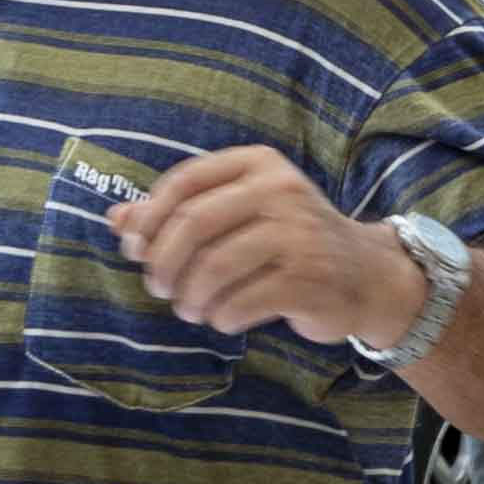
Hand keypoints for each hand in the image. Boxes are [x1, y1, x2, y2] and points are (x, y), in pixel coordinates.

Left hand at [112, 147, 425, 346]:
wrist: (367, 276)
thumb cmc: (288, 243)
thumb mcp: (239, 214)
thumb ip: (179, 213)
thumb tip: (117, 220)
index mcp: (258, 164)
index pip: (185, 182)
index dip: (149, 218)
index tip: (135, 250)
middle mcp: (280, 190)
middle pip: (194, 224)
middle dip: (163, 263)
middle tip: (158, 287)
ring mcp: (298, 233)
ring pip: (214, 268)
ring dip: (190, 297)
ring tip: (191, 309)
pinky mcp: (309, 278)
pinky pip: (241, 303)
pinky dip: (221, 318)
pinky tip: (224, 319)